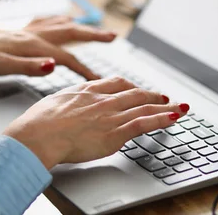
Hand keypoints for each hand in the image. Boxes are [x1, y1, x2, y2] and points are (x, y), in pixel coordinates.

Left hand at [0, 17, 115, 79]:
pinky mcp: (20, 29)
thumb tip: (54, 66)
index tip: (99, 80)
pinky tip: (59, 21)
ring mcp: (27, 29)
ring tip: (94, 27)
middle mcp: (34, 34)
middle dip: (93, 34)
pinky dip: (59, 21)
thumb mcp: (2, 67)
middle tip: (113, 36)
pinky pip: (47, 21)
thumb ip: (29, 67)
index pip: (67, 58)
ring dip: (80, 25)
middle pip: (71, 31)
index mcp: (33, 45)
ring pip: (60, 23)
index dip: (85, 69)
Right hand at [4, 77, 189, 169]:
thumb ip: (66, 101)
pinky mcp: (115, 132)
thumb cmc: (39, 122)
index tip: (136, 87)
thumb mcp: (53, 101)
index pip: (114, 83)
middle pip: (134, 93)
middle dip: (152, 95)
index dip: (130, 85)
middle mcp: (102, 99)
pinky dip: (162, 119)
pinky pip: (144, 123)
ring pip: (144, 106)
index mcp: (86, 91)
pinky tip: (173, 117)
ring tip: (177, 106)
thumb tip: (65, 104)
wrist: (39, 133)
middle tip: (163, 96)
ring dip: (164, 106)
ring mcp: (110, 115)